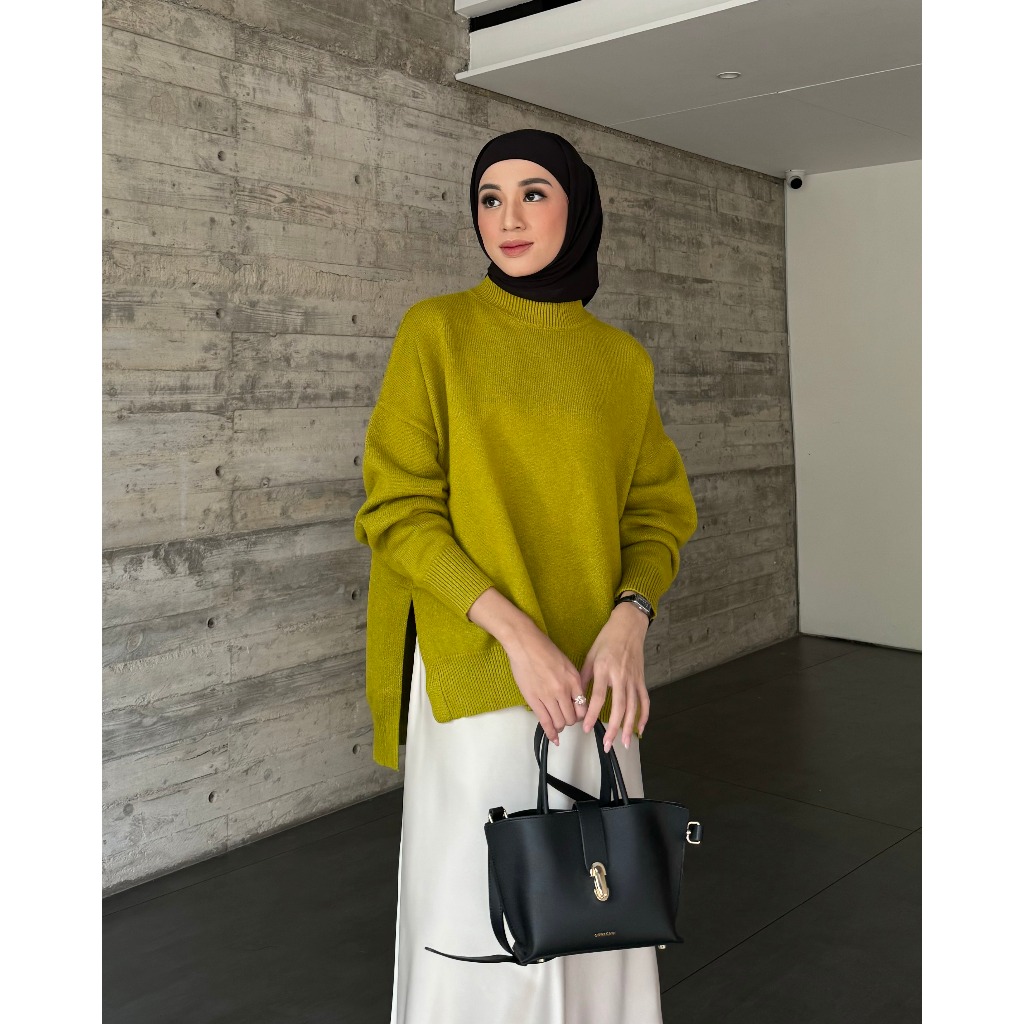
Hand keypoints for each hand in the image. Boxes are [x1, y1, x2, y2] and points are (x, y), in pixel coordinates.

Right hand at [502, 622, 587, 745]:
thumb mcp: (566, 663)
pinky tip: (554, 739)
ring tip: (558, 724)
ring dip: (561, 726)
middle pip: (572, 717)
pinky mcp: (534, 700)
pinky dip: (551, 733)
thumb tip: (574, 698)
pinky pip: (545, 721)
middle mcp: (564, 690)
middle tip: (566, 719)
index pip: (584, 706)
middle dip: (570, 721)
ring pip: (560, 722)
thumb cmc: (544, 650)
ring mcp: (548, 696)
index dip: (581, 715)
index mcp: (574, 679)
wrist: (525, 644)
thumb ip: (572, 681)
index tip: (578, 715)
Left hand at [580, 603, 649, 750]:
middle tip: (607, 744)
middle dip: (613, 727)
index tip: (587, 728)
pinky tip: (640, 729)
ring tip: (624, 743)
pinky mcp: (642, 679)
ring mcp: (633, 678)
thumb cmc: (607, 640)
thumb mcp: (591, 655)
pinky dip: (644, 715)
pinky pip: (644, 700)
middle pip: (619, 706)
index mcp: (605, 669)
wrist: (628, 626)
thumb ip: (584, 677)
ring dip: (629, 726)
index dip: (593, 713)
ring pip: (633, 707)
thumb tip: (576, 697)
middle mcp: (620, 676)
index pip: (599, 696)